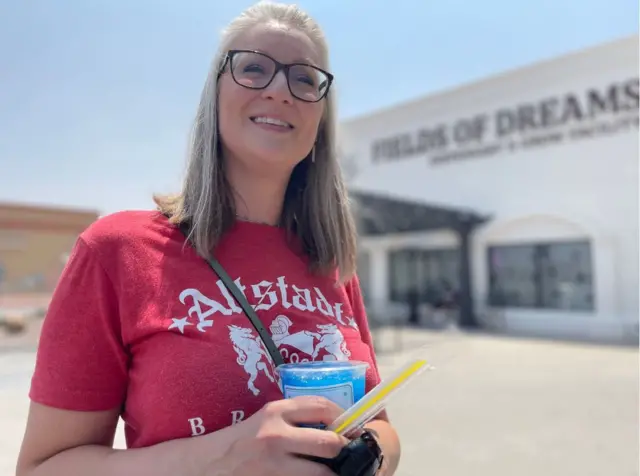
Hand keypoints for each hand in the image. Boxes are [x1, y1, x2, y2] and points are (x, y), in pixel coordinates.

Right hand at [209, 396, 348, 475]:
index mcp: (277, 411)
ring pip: (322, 473)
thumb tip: (336, 423)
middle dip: (344, 451)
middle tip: (350, 454)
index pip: (323, 406)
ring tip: (338, 472)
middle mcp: (277, 436)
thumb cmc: (242, 439)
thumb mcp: (266, 418)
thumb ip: (295, 417)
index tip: (352, 426)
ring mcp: (275, 464)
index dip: (344, 417)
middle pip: (330, 443)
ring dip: (334, 474)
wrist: (208, 464)